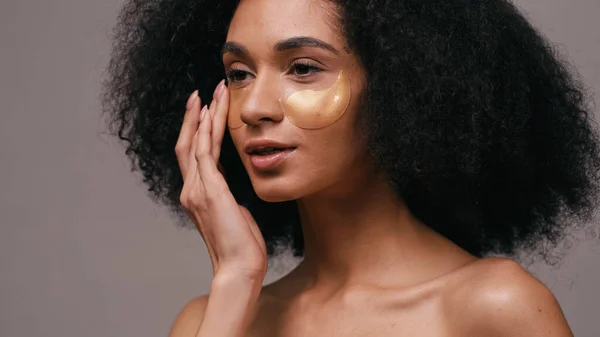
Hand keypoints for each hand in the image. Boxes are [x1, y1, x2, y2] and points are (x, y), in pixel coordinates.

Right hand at [175, 82, 266, 279]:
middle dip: (195, 116)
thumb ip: (227, 199)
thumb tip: (232, 191)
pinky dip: (206, 131)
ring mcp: (197, 190)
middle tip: (203, 91)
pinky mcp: (209, 191)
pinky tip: (210, 113)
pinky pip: (205, 153)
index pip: (194, 155)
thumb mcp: (234, 214)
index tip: (204, 109)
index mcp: (198, 195)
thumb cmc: (242, 246)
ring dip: (204, 116)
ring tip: (211, 92)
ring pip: (196, 143)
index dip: (197, 131)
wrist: (240, 267)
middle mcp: (191, 190)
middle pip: (188, 144)